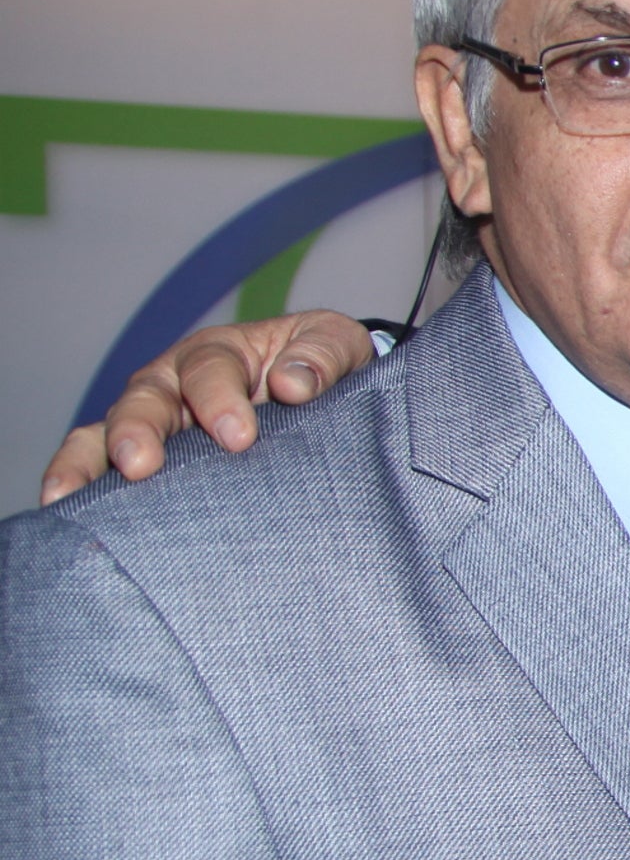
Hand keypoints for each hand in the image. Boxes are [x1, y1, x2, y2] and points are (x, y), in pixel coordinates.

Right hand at [39, 310, 376, 502]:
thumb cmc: (321, 366)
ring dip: (88, 462)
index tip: (239, 437)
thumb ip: (321, 358)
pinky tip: (64, 514)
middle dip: (137, 430)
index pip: (210, 371)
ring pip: (104, 435)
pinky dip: (82, 488)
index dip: (219, 400)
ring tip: (67, 495)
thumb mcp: (335, 346)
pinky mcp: (148, 462)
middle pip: (144, 401)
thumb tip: (293, 383)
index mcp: (220, 354)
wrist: (320, 391)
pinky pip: (101, 470)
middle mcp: (173, 384)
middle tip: (140, 465)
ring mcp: (155, 424)